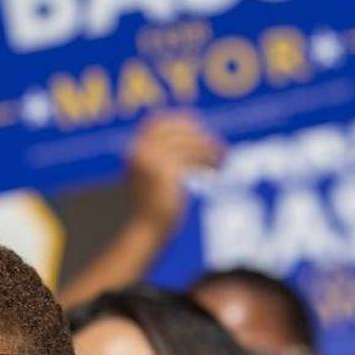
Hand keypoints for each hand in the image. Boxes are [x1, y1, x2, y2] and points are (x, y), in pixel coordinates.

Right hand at [125, 112, 223, 236]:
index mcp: (134, 152)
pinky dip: (210, 158)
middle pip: (175, 128)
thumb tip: (189, 146)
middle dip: (199, 134)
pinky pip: (194, 155)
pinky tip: (218, 167)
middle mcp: (140, 151)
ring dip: (208, 148)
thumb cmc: (150, 212)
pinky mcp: (167, 170)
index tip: (200, 130)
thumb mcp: (150, 181)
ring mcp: (152, 160)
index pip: (157, 122)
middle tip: (217, 146)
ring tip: (221, 160)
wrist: (144, 232)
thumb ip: (161, 161)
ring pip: (188, 142)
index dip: (180, 122)